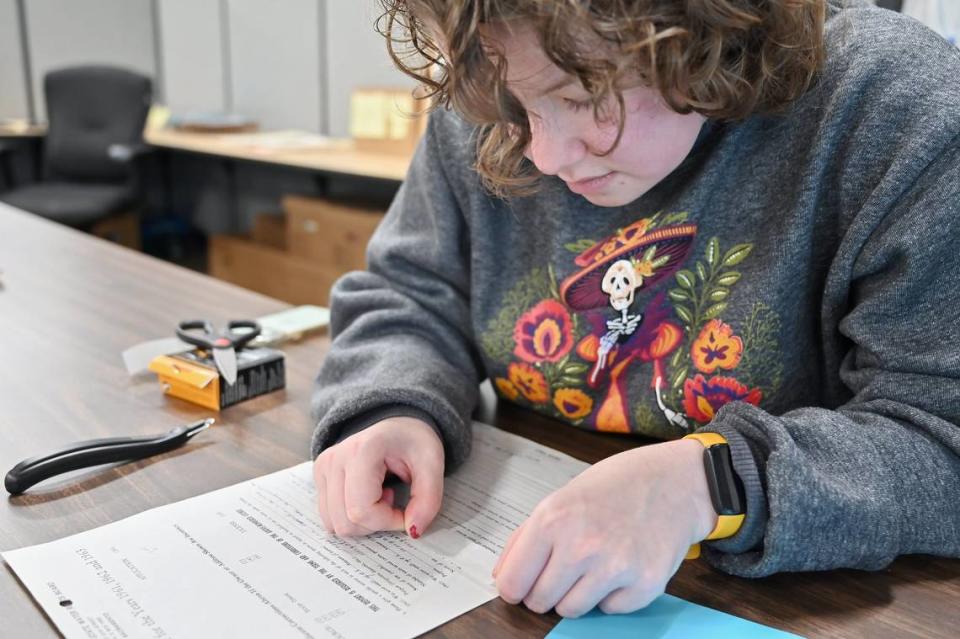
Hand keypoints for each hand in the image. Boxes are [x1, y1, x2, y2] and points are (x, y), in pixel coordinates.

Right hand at [313, 416, 444, 537]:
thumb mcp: (432, 465)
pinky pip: (330, 517)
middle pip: (345, 522)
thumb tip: (413, 531)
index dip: (388, 521)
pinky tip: (367, 496)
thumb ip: (428, 500)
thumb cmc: (413, 441)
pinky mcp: (319, 477)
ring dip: (363, 522)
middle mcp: (334, 459)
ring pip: (335, 524)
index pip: (361, 510)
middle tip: (392, 498)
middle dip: (376, 523)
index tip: (406, 511)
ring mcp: (323, 468)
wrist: (396, 426)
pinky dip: (351, 517)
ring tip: (380, 496)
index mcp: (361, 451)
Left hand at [493, 439, 715, 616]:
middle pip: (539, 601)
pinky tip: (621, 566)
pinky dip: (611, 595)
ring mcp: (614, 568)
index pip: (512, 582)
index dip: (515, 586)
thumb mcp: (561, 497)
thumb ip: (526, 537)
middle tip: (565, 567)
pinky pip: (609, 610)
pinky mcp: (644, 585)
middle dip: (546, 590)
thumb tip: (502, 576)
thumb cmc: (616, 486)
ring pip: (571, 611)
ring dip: (577, 594)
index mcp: (553, 519)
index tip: (521, 584)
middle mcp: (581, 546)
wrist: (674, 482)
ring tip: (593, 564)